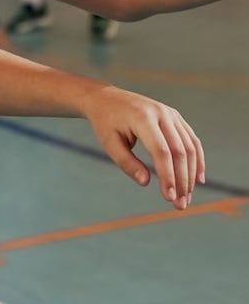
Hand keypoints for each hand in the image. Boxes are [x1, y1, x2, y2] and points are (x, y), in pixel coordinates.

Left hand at [81, 85, 203, 209]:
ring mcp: (170, 113)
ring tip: (186, 197)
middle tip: (180, 204)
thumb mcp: (109, 143)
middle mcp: (161, 113)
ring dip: (191, 174)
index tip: (168, 197)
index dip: (168, 176)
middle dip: (182, 180)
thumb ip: (126, 162)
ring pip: (189, 147)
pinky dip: (196, 160)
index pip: (162, 152)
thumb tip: (146, 182)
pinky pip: (191, 140)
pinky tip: (197, 179)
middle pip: (179, 151)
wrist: (105, 99)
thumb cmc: (105, 123)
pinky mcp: (175, 116)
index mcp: (143, 118)